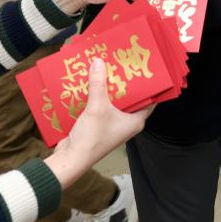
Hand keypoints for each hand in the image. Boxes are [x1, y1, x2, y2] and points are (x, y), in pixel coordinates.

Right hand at [44, 58, 152, 188]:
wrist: (71, 159)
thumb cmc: (91, 138)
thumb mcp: (97, 107)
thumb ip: (99, 84)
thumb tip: (98, 62)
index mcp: (135, 121)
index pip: (149, 99)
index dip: (148, 84)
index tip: (144, 68)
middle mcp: (127, 123)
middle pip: (131, 98)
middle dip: (125, 82)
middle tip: (123, 64)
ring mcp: (113, 124)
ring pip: (115, 101)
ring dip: (110, 88)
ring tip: (107, 69)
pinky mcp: (100, 124)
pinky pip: (103, 106)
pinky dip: (99, 95)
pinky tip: (93, 83)